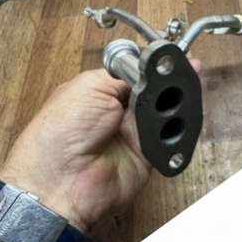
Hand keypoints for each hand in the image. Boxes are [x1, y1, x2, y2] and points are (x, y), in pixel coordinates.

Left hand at [0, 62, 199, 231]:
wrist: (63, 180)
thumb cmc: (61, 132)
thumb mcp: (91, 86)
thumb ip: (126, 75)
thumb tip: (152, 68)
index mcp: (102, 91)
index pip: (139, 73)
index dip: (155, 68)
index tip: (171, 62)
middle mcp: (119, 111)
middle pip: (157, 91)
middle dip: (168, 84)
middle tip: (180, 76)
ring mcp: (134, 134)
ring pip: (168, 112)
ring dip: (172, 106)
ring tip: (172, 100)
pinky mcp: (148, 155)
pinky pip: (171, 138)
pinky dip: (174, 130)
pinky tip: (171, 122)